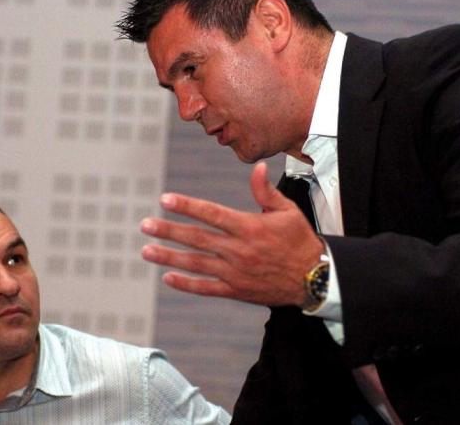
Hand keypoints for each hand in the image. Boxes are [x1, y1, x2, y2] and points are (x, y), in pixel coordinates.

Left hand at [140, 162, 324, 306]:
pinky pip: (206, 288)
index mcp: (249, 227)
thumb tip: (257, 168)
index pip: (211, 214)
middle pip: (197, 238)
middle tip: (145, 225)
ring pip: (196, 263)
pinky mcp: (236, 290)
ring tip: (146, 250)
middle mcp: (239, 250)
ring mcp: (235, 272)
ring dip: (169, 256)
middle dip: (168, 231)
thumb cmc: (300, 241)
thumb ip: (266, 191)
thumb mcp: (287, 211)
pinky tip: (167, 277)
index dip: (187, 206)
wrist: (314, 278)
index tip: (165, 200)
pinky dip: (186, 284)